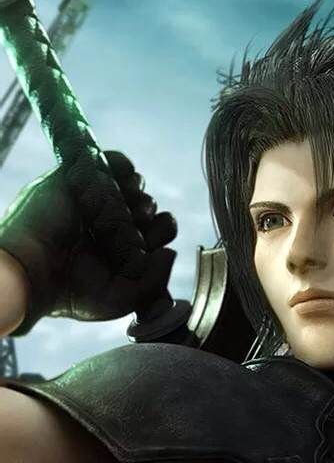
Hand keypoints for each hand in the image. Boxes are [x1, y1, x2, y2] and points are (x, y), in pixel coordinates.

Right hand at [0, 150, 177, 334]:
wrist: (33, 274)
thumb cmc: (74, 293)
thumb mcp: (122, 299)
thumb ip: (155, 281)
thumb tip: (171, 251)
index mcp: (125, 249)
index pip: (160, 231)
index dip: (163, 231)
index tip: (150, 243)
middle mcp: (114, 224)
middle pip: (149, 207)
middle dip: (150, 215)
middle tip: (134, 227)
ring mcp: (98, 201)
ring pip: (136, 186)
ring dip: (138, 195)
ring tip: (123, 213)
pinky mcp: (80, 181)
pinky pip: (115, 162)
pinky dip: (124, 168)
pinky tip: (121, 186)